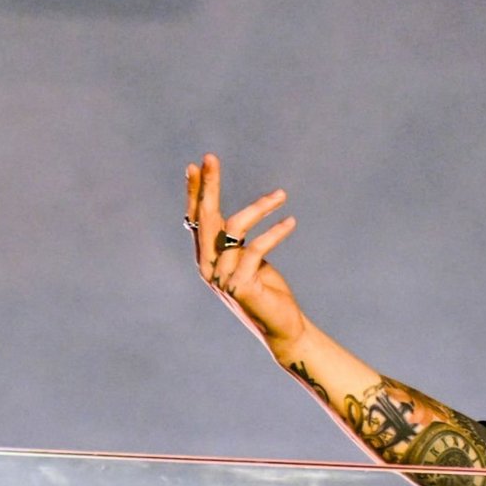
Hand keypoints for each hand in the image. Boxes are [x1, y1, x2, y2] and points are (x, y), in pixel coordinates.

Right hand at [185, 153, 305, 352]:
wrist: (282, 327)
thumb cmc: (267, 291)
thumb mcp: (249, 260)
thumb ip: (236, 243)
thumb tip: (230, 220)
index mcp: (207, 258)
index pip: (197, 219)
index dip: (195, 193)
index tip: (195, 166)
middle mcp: (208, 266)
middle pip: (205, 217)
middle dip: (208, 185)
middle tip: (210, 157)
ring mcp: (222, 277)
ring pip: (235, 228)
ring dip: (259, 207)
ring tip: (281, 196)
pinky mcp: (241, 285)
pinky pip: (256, 248)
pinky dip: (275, 232)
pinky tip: (291, 222)